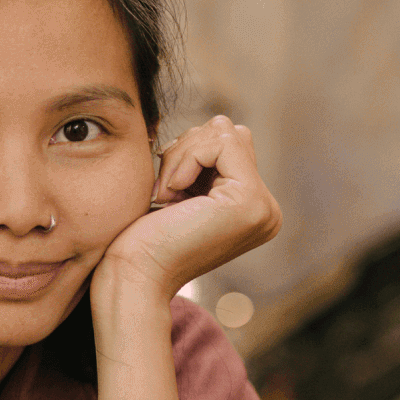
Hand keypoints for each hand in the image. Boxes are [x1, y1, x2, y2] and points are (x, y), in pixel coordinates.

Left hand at [98, 115, 281, 300]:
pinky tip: (171, 195)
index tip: (165, 190)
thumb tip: (221, 123)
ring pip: (225, 133)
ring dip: (182, 155)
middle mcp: (266, 210)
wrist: (133, 277)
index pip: (229, 143)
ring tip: (166, 195)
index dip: (187, 153)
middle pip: (231, 132)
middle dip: (187, 148)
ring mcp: (263, 207)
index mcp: (252, 209)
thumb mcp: (180, 191)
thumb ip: (205, 162)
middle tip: (164, 189)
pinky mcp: (250, 202)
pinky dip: (186, 159)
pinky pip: (220, 143)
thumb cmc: (141, 240)